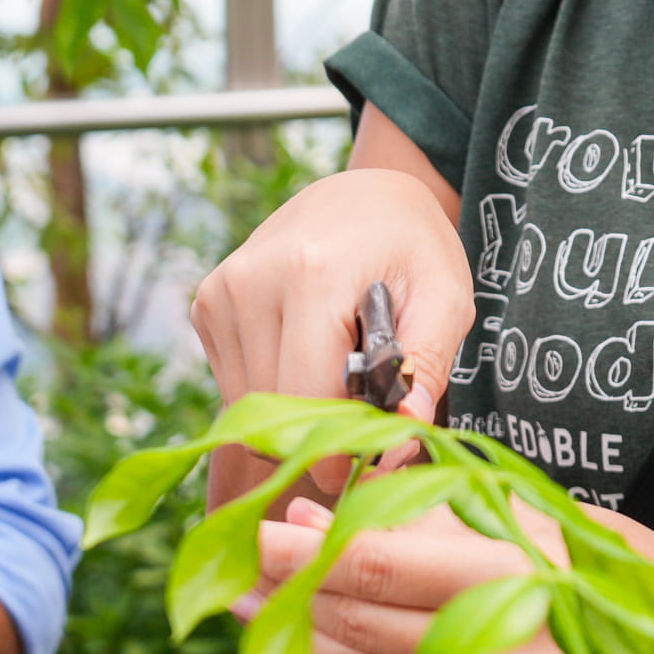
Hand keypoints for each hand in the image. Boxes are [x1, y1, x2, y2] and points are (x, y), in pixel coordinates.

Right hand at [187, 158, 473, 502]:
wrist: (363, 198)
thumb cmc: (413, 250)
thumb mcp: (445, 299)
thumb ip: (427, 365)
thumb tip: (407, 427)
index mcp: (311, 274)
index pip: (307, 396)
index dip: (341, 446)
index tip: (378, 455)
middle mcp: (250, 282)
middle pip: (275, 411)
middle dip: (323, 434)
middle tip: (369, 417)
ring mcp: (220, 294)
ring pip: (251, 408)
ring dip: (298, 414)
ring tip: (341, 375)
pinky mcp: (207, 306)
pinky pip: (237, 386)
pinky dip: (276, 389)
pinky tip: (309, 356)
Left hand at [271, 495, 653, 653]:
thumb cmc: (618, 567)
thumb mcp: (532, 513)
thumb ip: (432, 510)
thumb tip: (323, 506)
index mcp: (520, 576)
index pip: (378, 561)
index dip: (300, 547)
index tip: (248, 522)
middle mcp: (503, 648)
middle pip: (354, 615)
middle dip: (280, 583)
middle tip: (226, 549)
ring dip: (292, 627)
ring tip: (244, 589)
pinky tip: (305, 634)